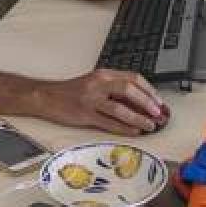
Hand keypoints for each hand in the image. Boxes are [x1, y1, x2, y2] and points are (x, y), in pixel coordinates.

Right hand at [36, 69, 166, 134]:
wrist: (46, 97)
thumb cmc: (72, 92)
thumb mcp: (95, 83)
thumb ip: (115, 89)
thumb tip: (141, 103)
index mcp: (104, 74)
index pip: (133, 77)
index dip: (149, 90)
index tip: (159, 101)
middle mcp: (98, 84)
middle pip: (129, 89)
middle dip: (147, 102)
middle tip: (158, 113)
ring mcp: (91, 99)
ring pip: (120, 108)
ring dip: (138, 118)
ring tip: (150, 126)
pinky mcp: (84, 114)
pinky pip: (108, 122)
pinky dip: (123, 128)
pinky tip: (134, 132)